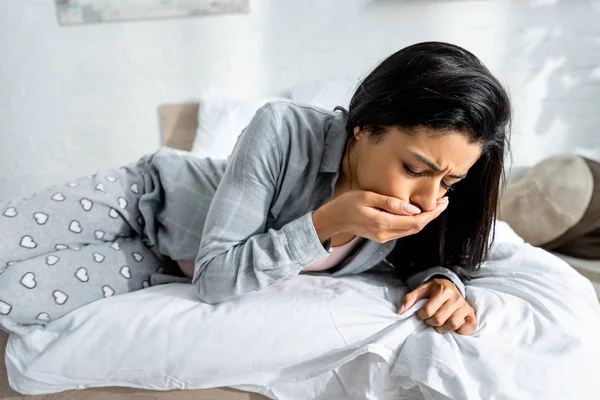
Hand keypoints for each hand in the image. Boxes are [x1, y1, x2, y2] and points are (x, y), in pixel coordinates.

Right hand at [312, 190, 448, 243]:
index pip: (416, 221)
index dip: (432, 213)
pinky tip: (418, 212)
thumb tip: (413, 208)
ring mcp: (384, 237)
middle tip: (444, 202)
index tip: (443, 202)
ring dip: (425, 219)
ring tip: (435, 206)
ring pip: (411, 230)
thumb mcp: (367, 197)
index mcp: (383, 223)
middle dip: (432, 216)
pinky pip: (403, 230)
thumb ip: (390, 203)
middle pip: (416, 228)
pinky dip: (414, 222)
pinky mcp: (382, 236)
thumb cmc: (347, 204)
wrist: (333, 220)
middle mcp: (386, 234)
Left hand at [398, 278, 476, 334]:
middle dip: (430, 322)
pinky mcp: (471, 314)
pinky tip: (454, 328)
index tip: (421, 314)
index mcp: (443, 290)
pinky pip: (469, 327)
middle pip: (439, 319)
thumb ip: (410, 299)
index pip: (428, 310)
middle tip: (429, 320)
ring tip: (439, 324)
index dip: (421, 315)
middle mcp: (456, 298)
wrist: (450, 285)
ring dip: (443, 328)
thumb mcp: (421, 290)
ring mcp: (465, 306)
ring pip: (453, 324)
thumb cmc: (434, 290)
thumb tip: (401, 311)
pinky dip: (462, 331)